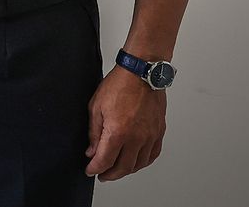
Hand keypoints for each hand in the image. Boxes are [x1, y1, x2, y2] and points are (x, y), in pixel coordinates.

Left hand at [85, 66, 165, 180]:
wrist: (141, 73)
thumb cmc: (119, 85)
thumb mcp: (96, 107)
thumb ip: (94, 133)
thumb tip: (92, 151)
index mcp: (118, 132)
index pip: (105, 160)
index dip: (95, 169)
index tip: (90, 170)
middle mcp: (136, 138)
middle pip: (123, 167)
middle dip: (110, 174)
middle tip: (102, 175)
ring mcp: (150, 136)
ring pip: (139, 164)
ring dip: (126, 170)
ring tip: (116, 169)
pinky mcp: (158, 132)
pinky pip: (153, 154)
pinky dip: (143, 162)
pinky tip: (136, 161)